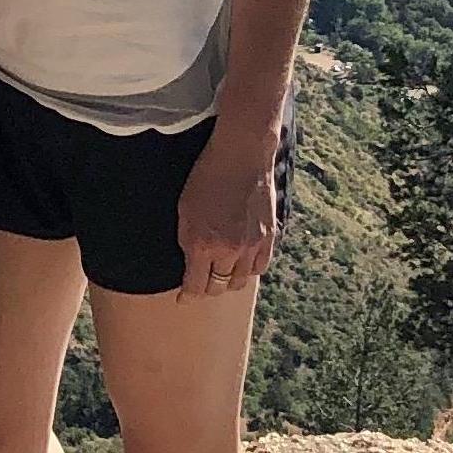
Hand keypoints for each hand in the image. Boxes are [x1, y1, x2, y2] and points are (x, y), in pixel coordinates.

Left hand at [175, 133, 277, 301]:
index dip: (188, 296)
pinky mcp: (269, 237)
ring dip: (228, 281)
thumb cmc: (206, 177)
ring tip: (221, 274)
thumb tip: (190, 265)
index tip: (184, 297)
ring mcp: (251, 246)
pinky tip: (241, 264)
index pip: (195, 286)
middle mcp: (228, 251)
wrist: (240, 155)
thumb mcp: (184, 210)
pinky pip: (259, 268)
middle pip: (217, 287)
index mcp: (202, 244)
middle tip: (201, 282)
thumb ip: (187, 241)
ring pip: (239, 282)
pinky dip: (249, 270)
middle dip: (206, 288)